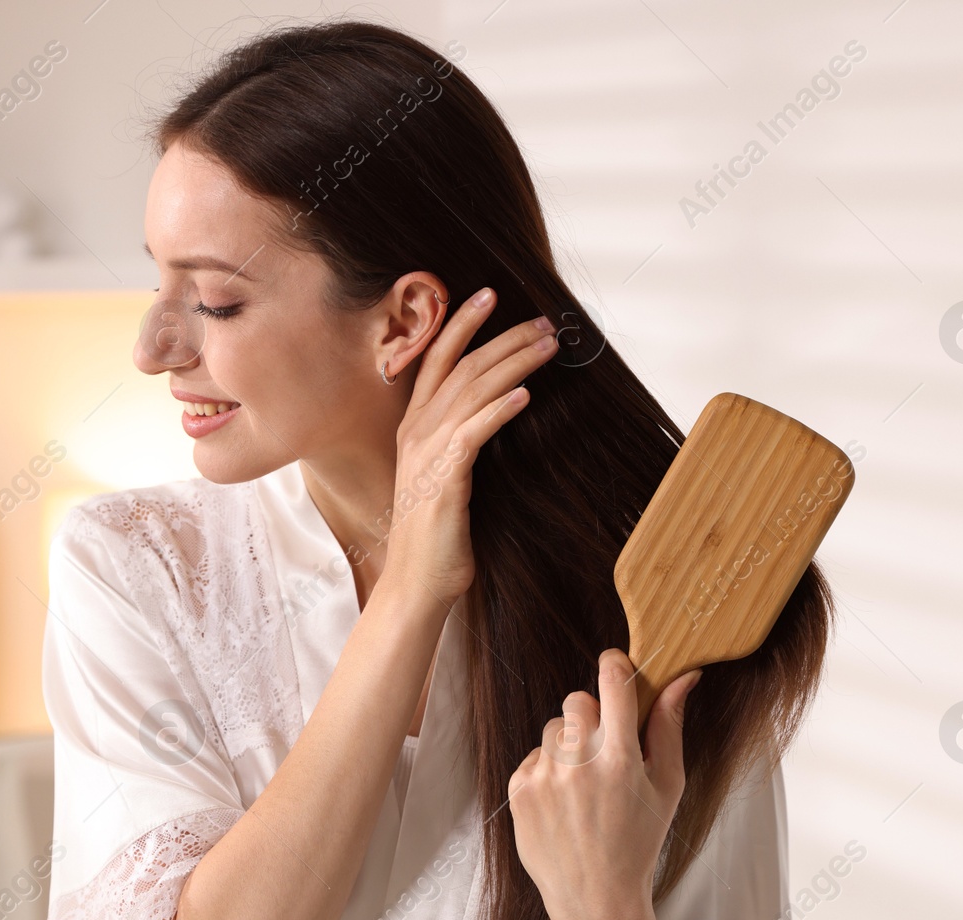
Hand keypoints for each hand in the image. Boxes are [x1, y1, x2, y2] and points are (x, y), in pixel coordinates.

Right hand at [383, 287, 559, 604]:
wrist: (417, 583)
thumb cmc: (437, 536)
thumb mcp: (446, 477)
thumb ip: (461, 442)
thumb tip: (494, 414)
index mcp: (415, 428)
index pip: (436, 360)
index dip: (461, 324)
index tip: (488, 294)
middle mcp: (417, 433)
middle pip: (460, 366)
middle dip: (502, 337)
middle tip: (542, 320)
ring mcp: (428, 454)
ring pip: (472, 391)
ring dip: (513, 364)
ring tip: (547, 347)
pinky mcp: (445, 479)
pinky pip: (474, 433)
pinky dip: (500, 409)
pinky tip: (526, 394)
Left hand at [506, 649, 702, 919]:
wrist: (595, 898)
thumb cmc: (638, 841)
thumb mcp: (667, 787)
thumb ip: (669, 726)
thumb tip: (683, 676)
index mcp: (620, 759)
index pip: (613, 683)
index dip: (615, 665)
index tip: (616, 668)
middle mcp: (578, 764)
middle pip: (577, 699)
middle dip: (592, 715)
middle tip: (604, 749)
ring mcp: (544, 777)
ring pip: (553, 728)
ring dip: (568, 745)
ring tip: (584, 785)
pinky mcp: (519, 790)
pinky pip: (533, 755)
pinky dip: (548, 770)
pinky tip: (564, 801)